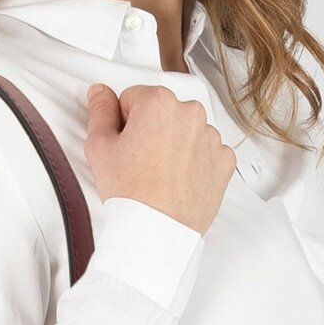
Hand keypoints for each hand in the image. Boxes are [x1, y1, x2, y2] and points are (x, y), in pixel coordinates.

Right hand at [84, 81, 235, 234]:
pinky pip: (206, 152)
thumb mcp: (99, 148)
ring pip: (185, 131)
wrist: (158, 231)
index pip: (133, 97)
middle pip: (162, 112)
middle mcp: (190, 113)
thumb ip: (99, 111)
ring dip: (174, 144)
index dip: (124, 122)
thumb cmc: (131, 193)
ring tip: (159, 174)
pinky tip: (178, 180)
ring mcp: (211, 137)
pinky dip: (194, 162)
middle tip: (139, 161)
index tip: (125, 144)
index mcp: (159, 102)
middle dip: (151, 130)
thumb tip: (101, 93)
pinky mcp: (224, 160)